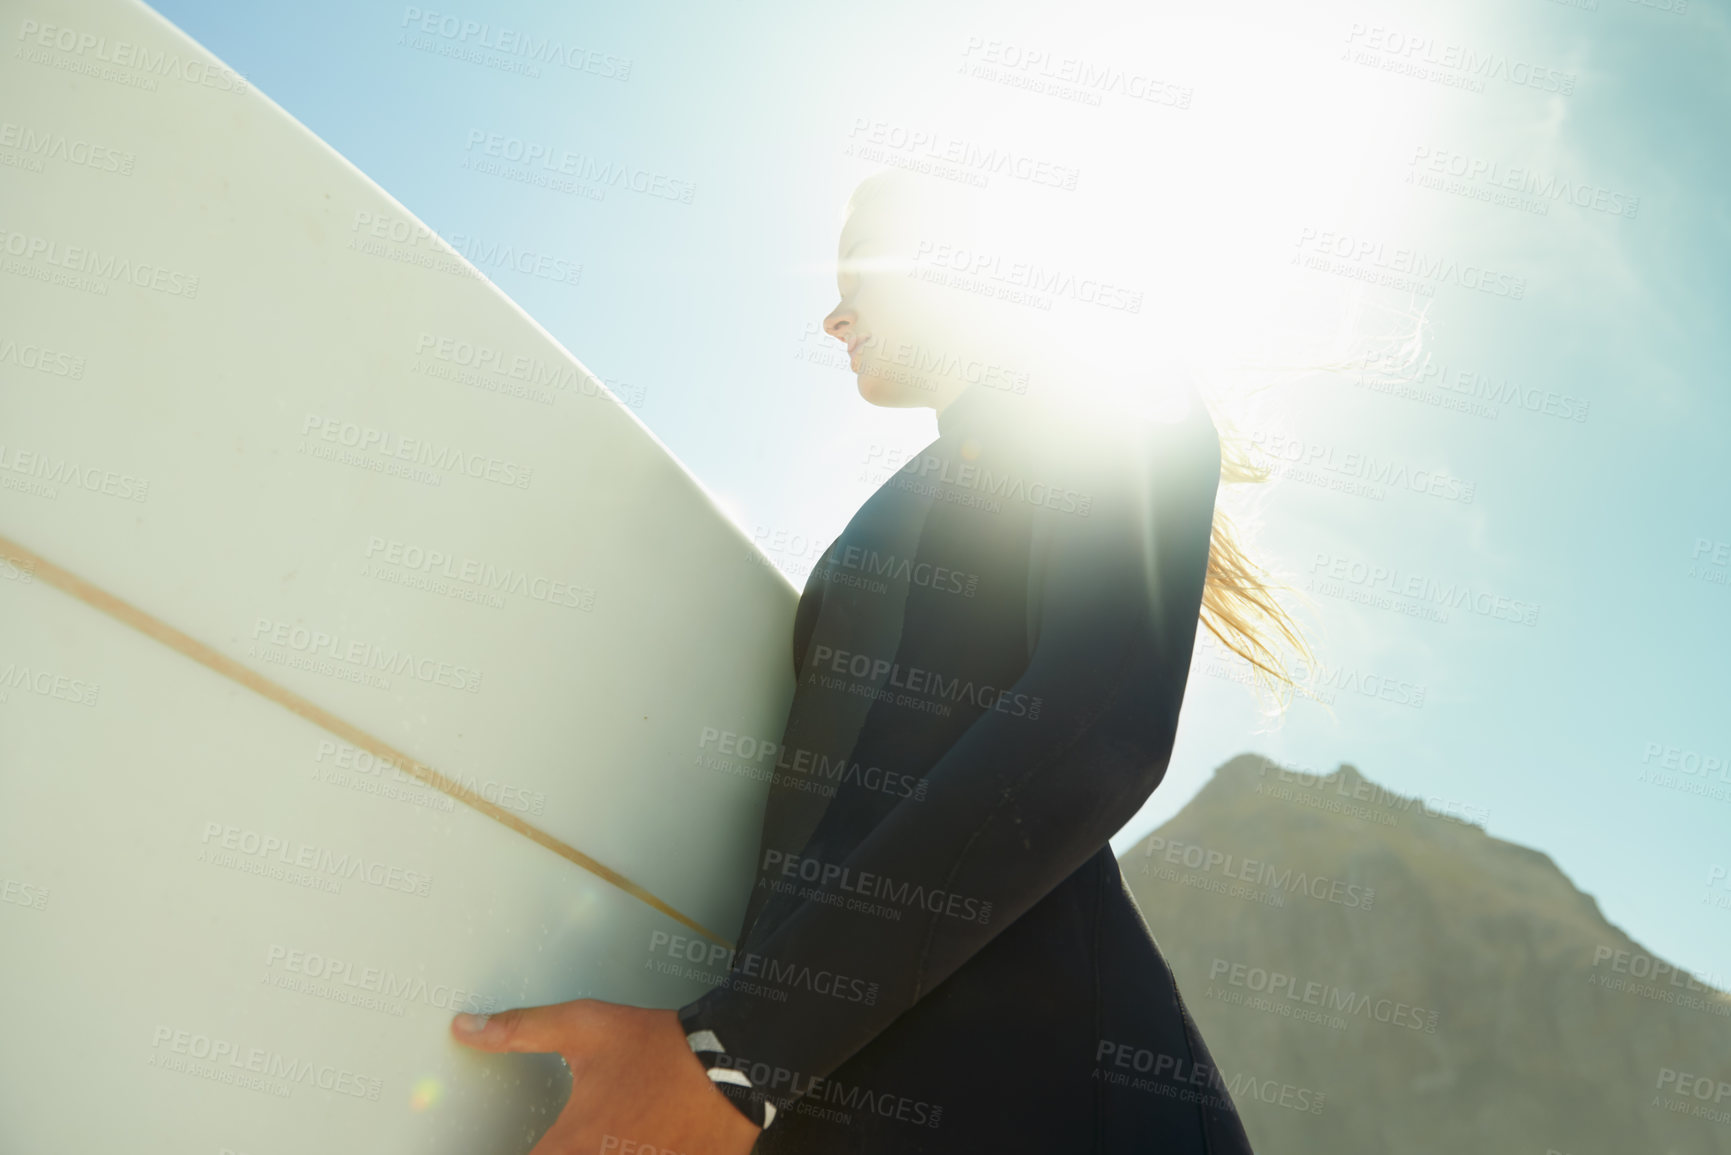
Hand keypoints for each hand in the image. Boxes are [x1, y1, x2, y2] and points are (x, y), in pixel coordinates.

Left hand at [452, 1000, 762, 1154]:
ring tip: (608, 1134)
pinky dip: (636, 1153)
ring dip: (598, 1152)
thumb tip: (467, 1028)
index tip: (521, 1145)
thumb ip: (520, 1030)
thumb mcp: (584, 1028)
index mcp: (569, 1146)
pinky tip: (640, 1140)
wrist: (731, 1064)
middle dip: (559, 1152)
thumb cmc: (658, 1049)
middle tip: (576, 1132)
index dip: (522, 1154)